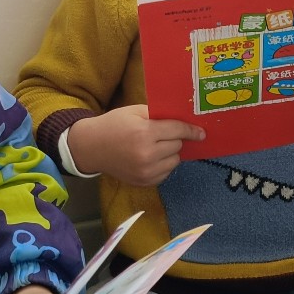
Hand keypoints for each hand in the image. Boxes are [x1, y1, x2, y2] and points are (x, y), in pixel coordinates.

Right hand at [66, 105, 204, 185]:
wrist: (91, 147)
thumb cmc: (114, 124)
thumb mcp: (135, 111)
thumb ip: (159, 115)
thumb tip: (185, 121)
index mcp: (145, 133)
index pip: (177, 131)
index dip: (191, 130)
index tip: (202, 133)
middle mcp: (147, 155)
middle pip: (177, 145)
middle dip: (174, 139)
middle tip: (160, 134)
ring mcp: (145, 171)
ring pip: (175, 160)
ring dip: (170, 153)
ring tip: (155, 146)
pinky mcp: (144, 182)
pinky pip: (166, 172)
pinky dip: (163, 164)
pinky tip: (150, 157)